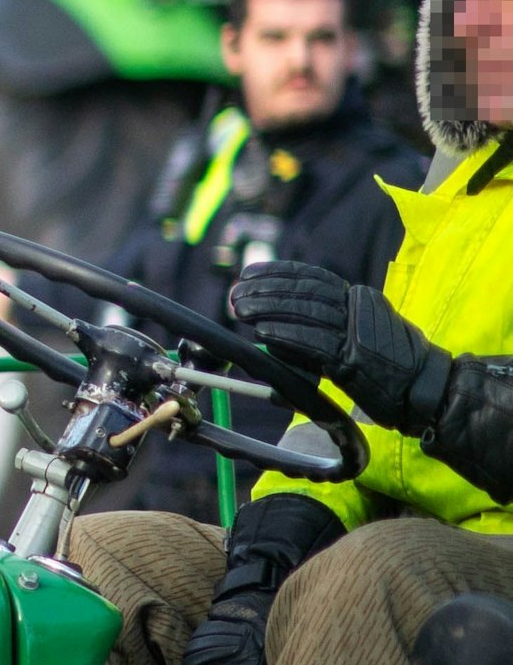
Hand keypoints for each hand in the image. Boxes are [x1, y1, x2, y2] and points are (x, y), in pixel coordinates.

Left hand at [229, 262, 451, 433]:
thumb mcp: (361, 333)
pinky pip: (313, 343)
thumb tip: (278, 324)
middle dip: (265, 291)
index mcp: (360, 298)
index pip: (312, 277)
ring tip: (241, 310)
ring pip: (305, 313)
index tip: (248, 274)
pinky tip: (263, 333)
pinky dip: (286, 336)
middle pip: (304, 292)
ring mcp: (359, 333)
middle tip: (235, 295)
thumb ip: (327, 325)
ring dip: (267, 310)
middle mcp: (359, 309)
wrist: (428, 391)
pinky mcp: (354, 359)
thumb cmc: (391, 367)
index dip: (276, 273)